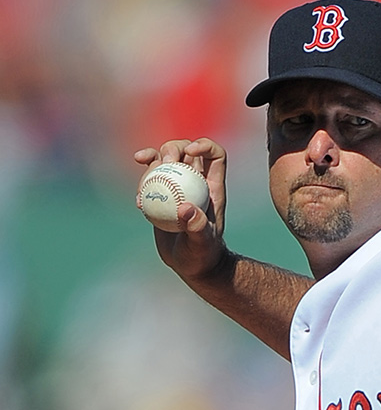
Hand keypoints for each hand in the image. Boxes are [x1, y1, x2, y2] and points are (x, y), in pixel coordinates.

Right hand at [134, 138, 228, 280]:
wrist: (191, 264)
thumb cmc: (202, 255)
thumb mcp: (202, 243)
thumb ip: (198, 227)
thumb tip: (185, 208)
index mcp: (213, 186)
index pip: (215, 154)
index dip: (204, 145)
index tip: (189, 152)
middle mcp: (196, 182)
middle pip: (186, 150)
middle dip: (173, 148)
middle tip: (164, 162)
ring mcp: (177, 187)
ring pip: (165, 161)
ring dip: (153, 160)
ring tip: (145, 177)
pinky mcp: (161, 195)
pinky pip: (150, 179)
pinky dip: (141, 181)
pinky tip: (137, 199)